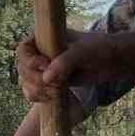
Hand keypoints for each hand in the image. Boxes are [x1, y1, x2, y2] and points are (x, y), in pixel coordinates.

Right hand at [18, 30, 134, 98]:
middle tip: (55, 83)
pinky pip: (33, 92)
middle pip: (22, 69)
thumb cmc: (98, 49)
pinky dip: (40, 97)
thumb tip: (46, 77)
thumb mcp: (82, 51)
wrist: (112, 62)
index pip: (23, 49)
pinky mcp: (48, 83)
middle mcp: (39, 53)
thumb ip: (64, 62)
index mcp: (43, 38)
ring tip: (57, 91)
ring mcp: (42, 69)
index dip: (30, 60)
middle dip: (35, 79)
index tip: (45, 66)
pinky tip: (54, 96)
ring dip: (38, 90)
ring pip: (25, 82)